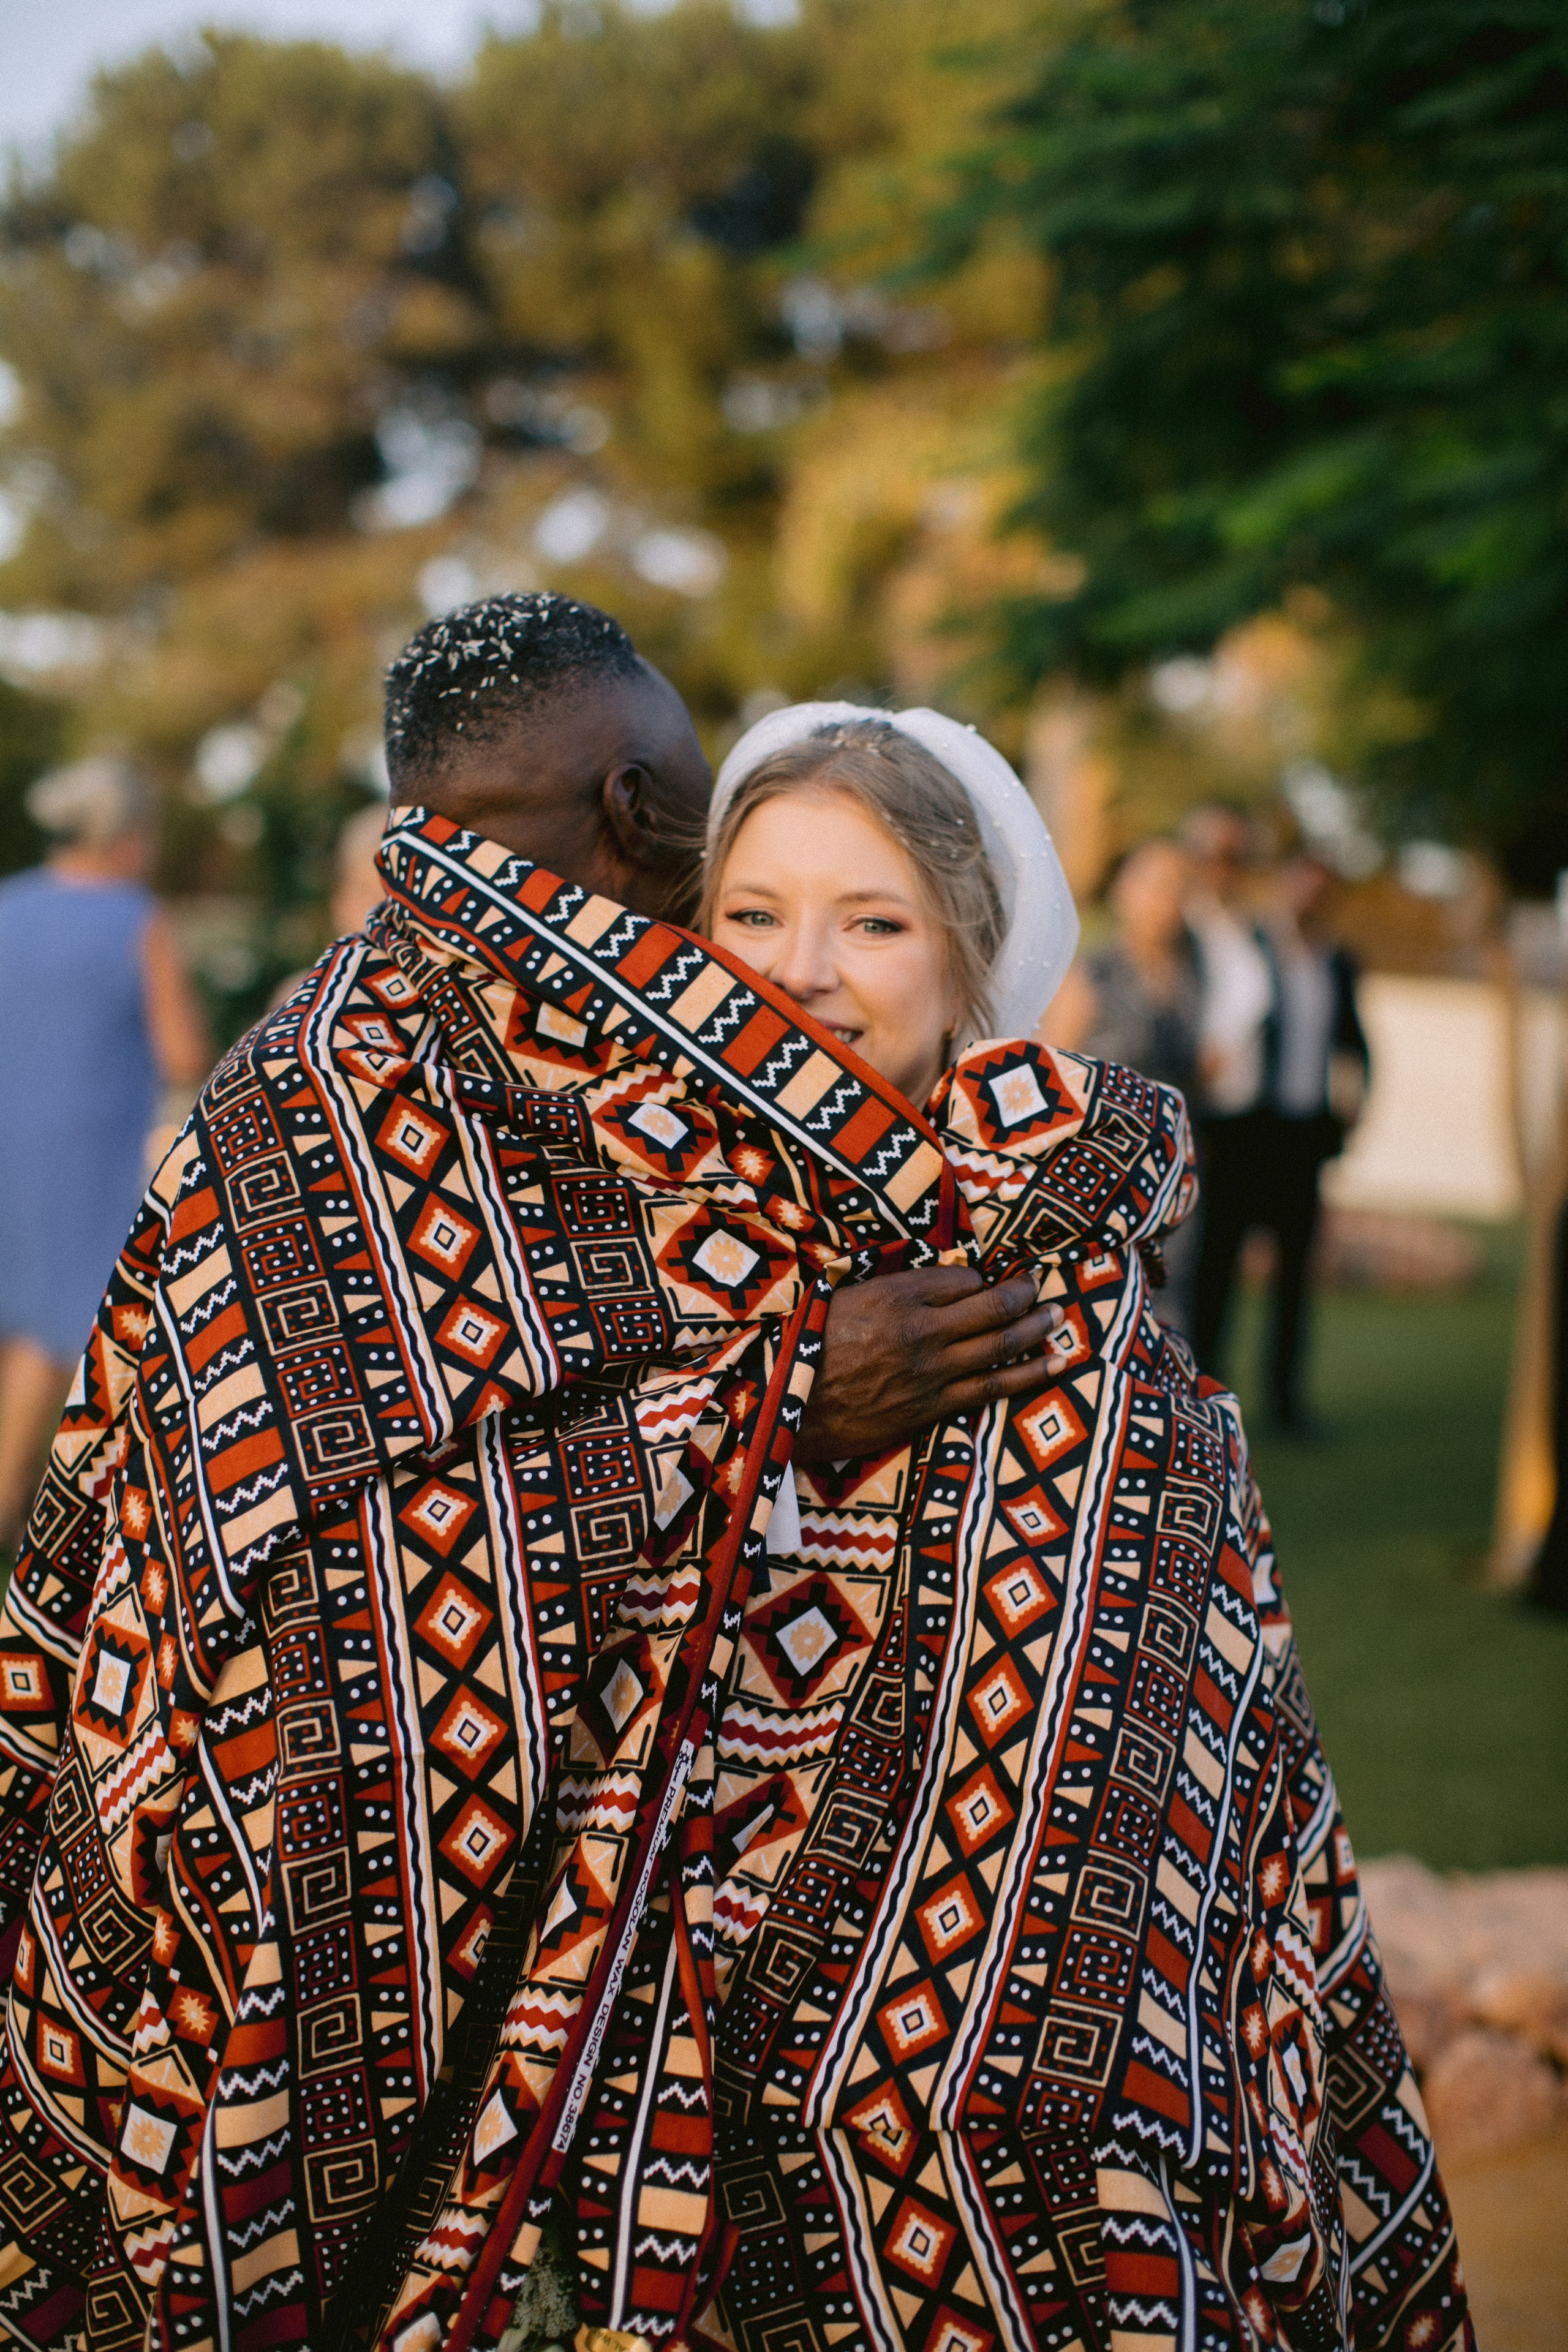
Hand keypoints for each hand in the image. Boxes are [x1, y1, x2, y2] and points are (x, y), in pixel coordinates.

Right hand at [795, 1265, 1070, 1464]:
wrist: (783, 1408)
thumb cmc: (804, 1348)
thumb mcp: (840, 1298)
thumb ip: (889, 1289)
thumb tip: (937, 1281)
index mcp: (896, 1294)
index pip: (962, 1278)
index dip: (982, 1279)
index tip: (991, 1280)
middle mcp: (921, 1329)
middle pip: (993, 1308)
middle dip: (1026, 1298)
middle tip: (1045, 1289)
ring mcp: (931, 1372)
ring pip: (1001, 1347)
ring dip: (1037, 1332)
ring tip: (1060, 1322)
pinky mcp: (930, 1408)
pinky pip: (990, 1388)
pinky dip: (1026, 1375)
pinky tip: (1052, 1366)